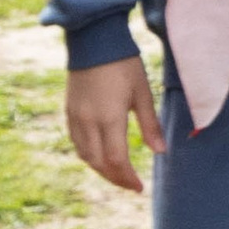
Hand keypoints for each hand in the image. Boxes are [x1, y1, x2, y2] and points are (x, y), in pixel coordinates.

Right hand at [66, 55, 158, 192]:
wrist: (93, 41)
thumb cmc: (124, 64)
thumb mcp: (143, 92)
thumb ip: (150, 124)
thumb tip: (160, 152)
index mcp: (109, 118)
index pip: (116, 159)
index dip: (127, 177)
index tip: (139, 188)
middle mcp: (88, 121)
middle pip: (98, 163)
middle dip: (114, 178)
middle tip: (130, 185)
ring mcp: (75, 117)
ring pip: (84, 155)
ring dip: (100, 169)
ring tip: (118, 174)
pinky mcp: (68, 111)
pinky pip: (76, 142)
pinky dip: (88, 155)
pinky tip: (100, 156)